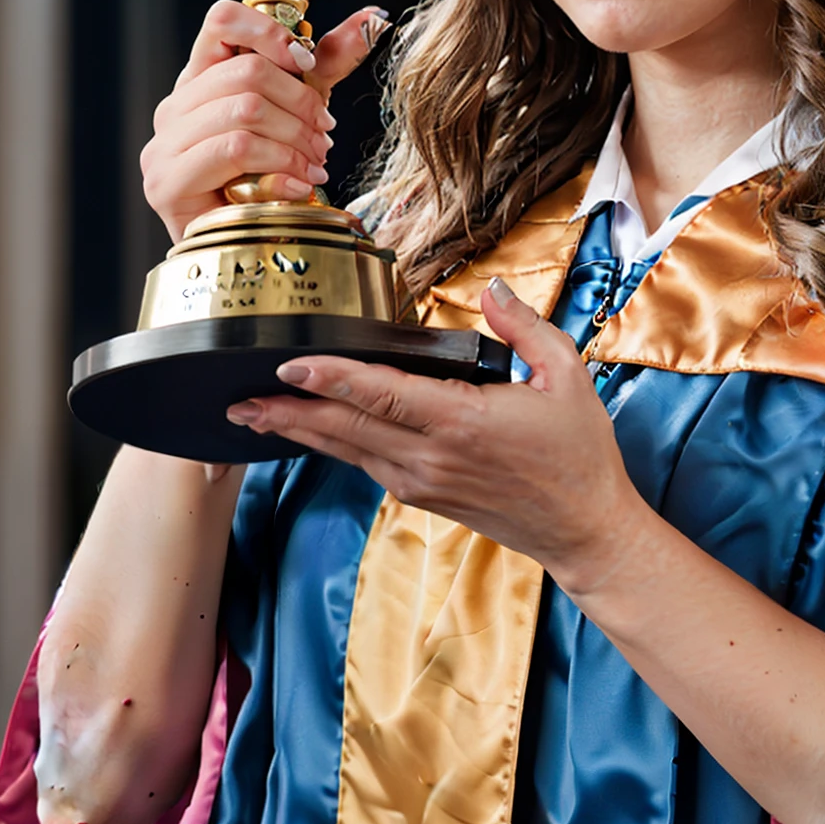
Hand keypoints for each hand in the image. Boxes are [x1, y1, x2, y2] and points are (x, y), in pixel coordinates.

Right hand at [141, 0, 387, 242]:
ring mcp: (164, 144)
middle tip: (325, 133)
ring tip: (316, 163)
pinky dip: (279, 166)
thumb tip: (372, 20)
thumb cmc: (265, 177)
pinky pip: (235, 149)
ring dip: (295, 139)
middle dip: (300, 102)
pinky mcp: (167, 181)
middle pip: (246, 71)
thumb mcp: (298, 110)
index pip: (221, 20)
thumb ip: (325, 65)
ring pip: (245, 111)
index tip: (306, 65)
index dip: (270, 33)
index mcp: (199, 80)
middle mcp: (174, 106)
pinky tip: (298, 185)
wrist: (244, 248)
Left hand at [224, 277, 651, 593]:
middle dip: (286, 411)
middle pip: (344, 428)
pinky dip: (332, 444)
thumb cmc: (580, 456)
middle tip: (237, 398)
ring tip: (253, 414)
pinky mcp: (422, 496)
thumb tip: (493, 291)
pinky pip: (366, 464)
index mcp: (462, 423)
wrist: (586, 532)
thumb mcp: (567, 378)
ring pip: (346, 450)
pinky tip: (311, 431)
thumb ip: (526, 328)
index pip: (381, 394)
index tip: (289, 365)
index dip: (330, 378)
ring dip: (298, 431)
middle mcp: (431, 456)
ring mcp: (422, 482)